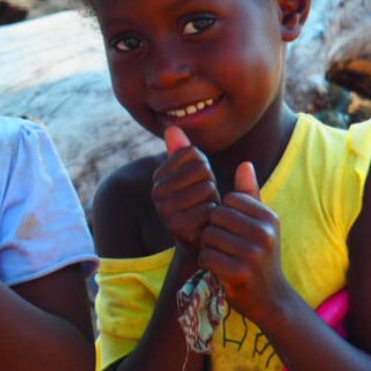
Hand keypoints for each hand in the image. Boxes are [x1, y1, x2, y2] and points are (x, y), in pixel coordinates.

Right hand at [152, 127, 219, 254]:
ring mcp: (164, 209)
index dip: (205, 168)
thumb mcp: (191, 177)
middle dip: (210, 184)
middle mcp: (156, 192)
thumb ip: (181, 152)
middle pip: (201, 169)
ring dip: (213, 200)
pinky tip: (206, 224)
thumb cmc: (198, 205)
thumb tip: (171, 127)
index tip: (197, 184)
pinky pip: (209, 208)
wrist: (198, 243)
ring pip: (206, 188)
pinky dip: (214, 216)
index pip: (194, 153)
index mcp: (158, 176)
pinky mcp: (177, 226)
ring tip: (204, 212)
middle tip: (203, 201)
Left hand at [199, 163, 290, 323]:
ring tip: (224, 258)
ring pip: (208, 236)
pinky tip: (219, 269)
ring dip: (209, 248)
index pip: (228, 199)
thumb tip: (245, 163)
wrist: (268, 296)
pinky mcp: (240, 273)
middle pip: (216, 216)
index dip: (223, 214)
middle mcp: (265, 234)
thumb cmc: (260, 254)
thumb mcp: (260, 223)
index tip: (234, 230)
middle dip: (213, 231)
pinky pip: (206, 256)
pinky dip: (207, 263)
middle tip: (226, 247)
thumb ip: (250, 194)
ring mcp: (253, 254)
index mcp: (269, 217)